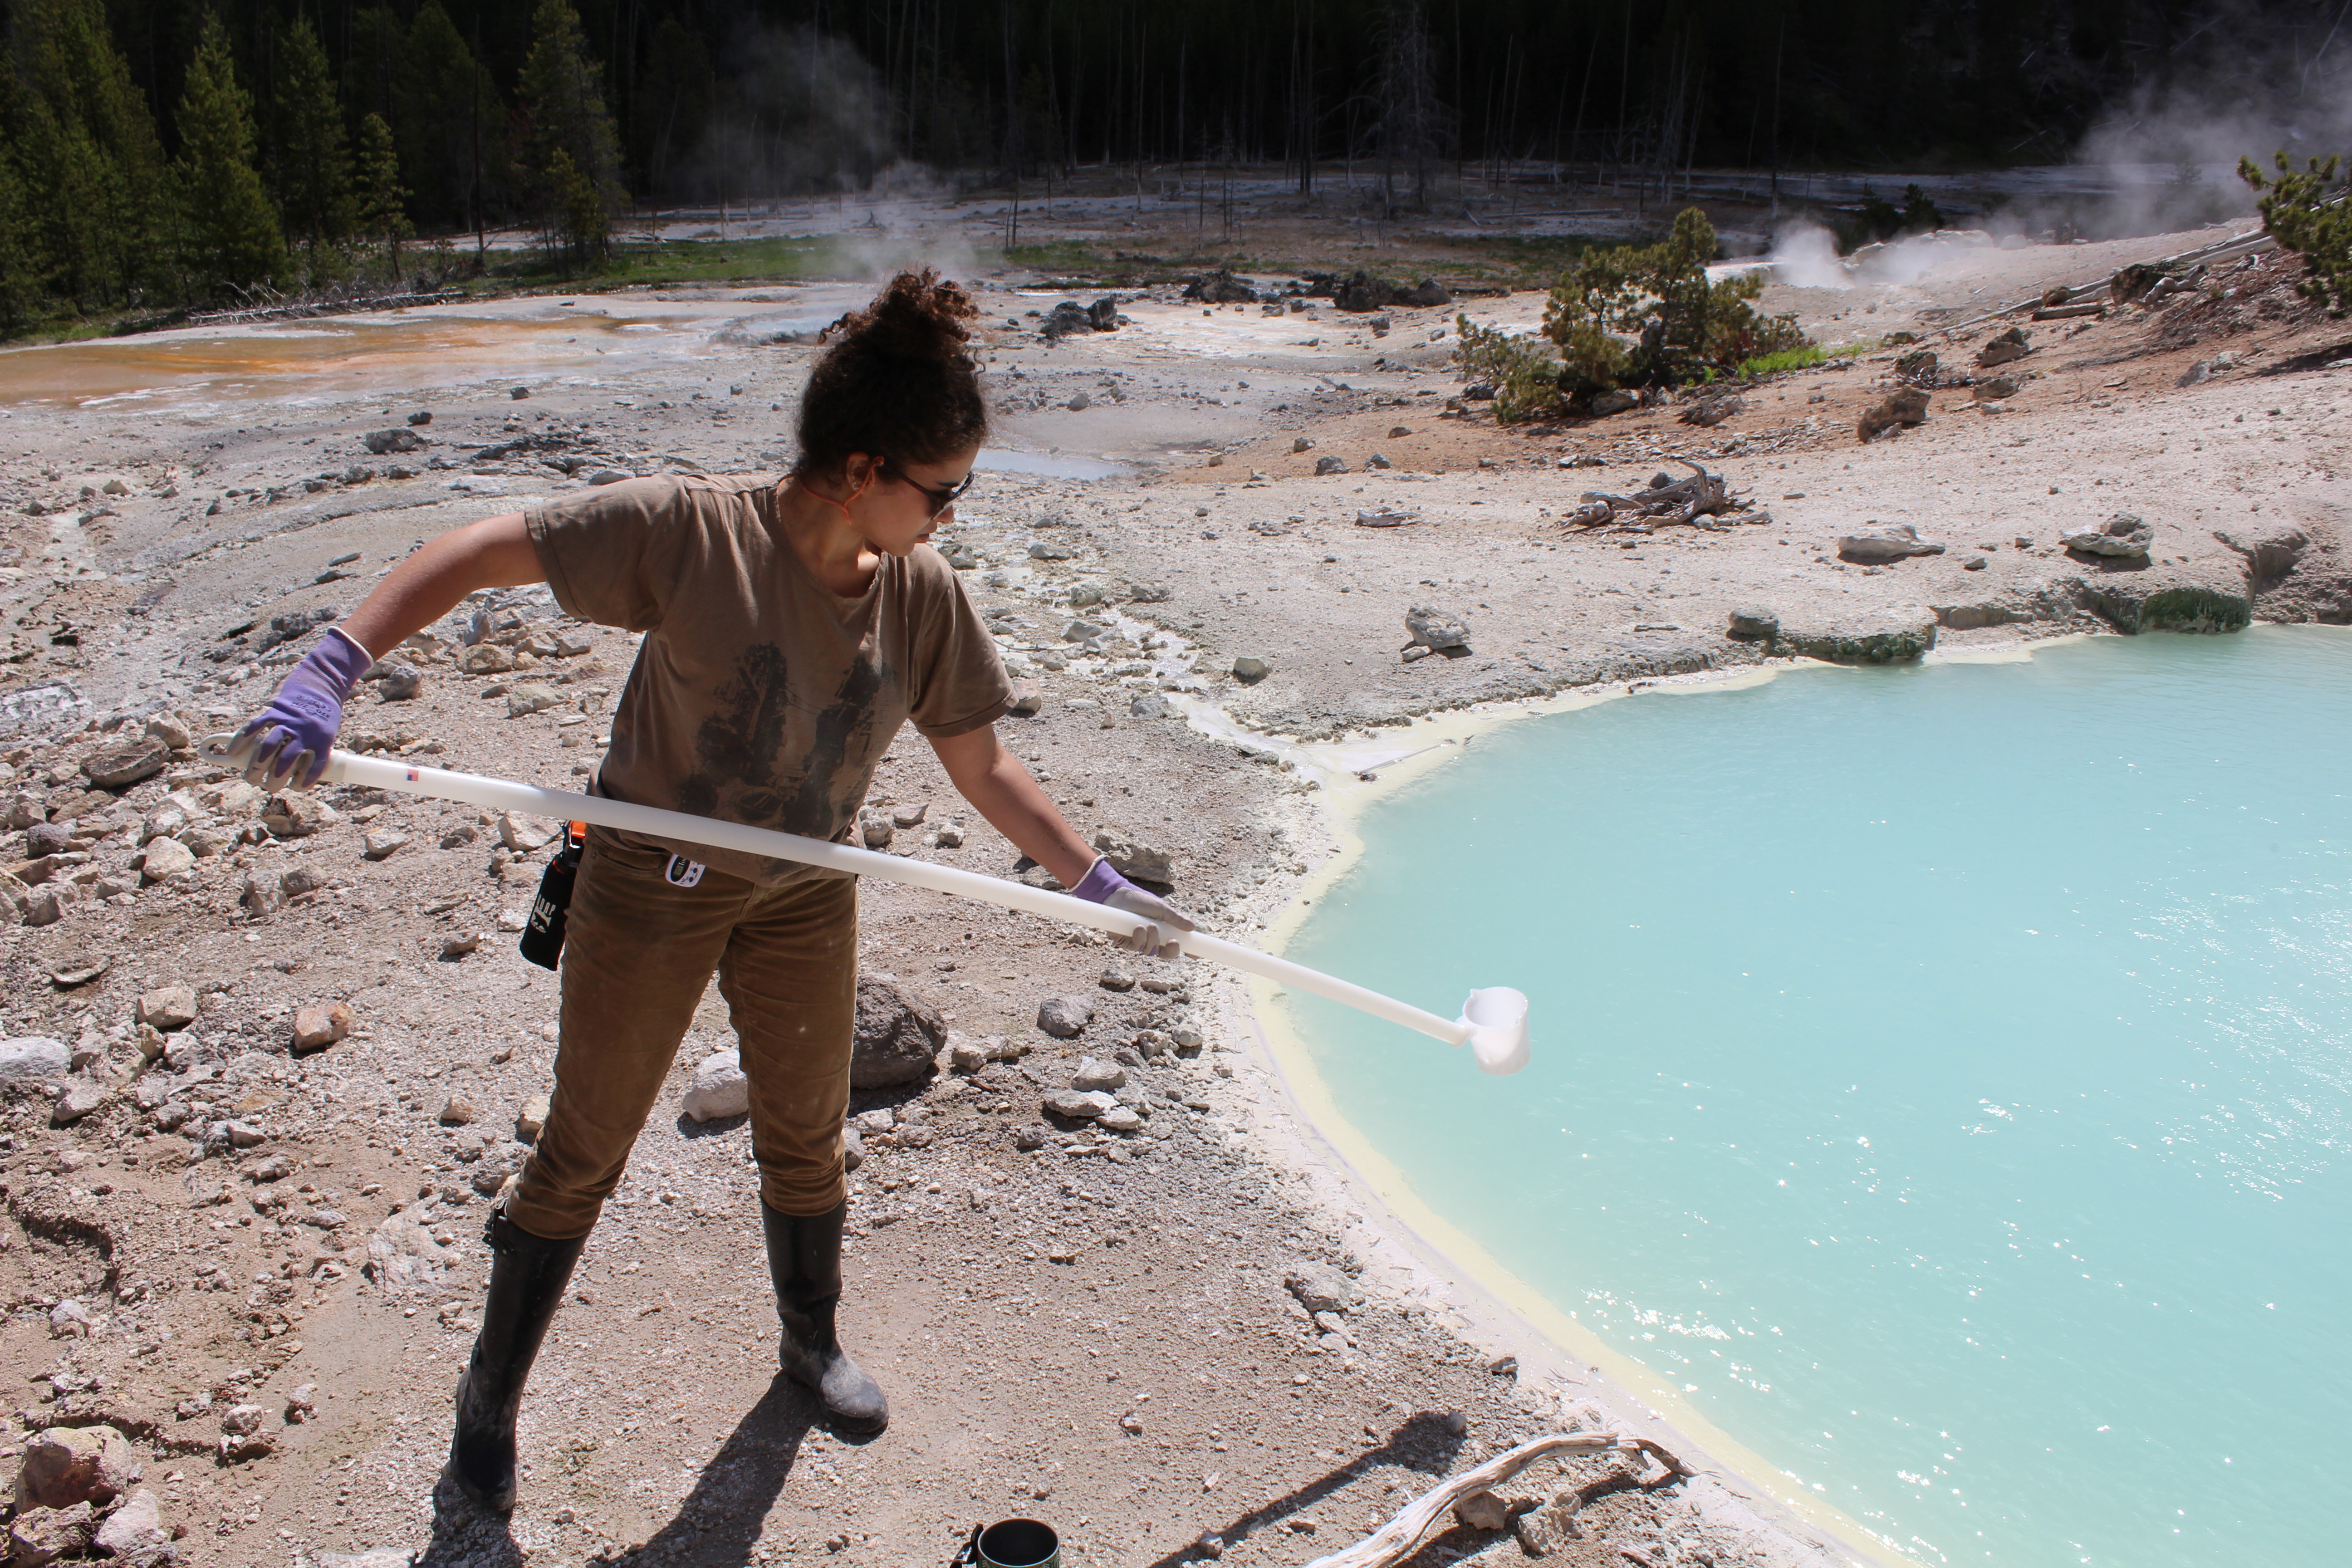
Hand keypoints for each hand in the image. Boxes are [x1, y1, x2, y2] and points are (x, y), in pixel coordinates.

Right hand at [225, 627, 374, 789]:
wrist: (321, 682)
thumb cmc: (324, 712)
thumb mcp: (328, 731)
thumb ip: (314, 749)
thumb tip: (300, 771)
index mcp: (322, 740)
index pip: (313, 768)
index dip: (304, 781)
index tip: (297, 788)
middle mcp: (304, 732)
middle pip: (285, 763)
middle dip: (274, 780)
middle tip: (269, 787)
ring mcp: (286, 721)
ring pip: (267, 749)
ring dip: (256, 767)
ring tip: (250, 778)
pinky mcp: (273, 709)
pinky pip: (253, 727)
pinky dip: (240, 740)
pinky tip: (231, 753)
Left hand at [1072, 858, 1195, 958]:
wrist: (1119, 895)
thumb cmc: (1141, 901)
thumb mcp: (1162, 908)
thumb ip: (1176, 919)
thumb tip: (1192, 927)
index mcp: (1162, 932)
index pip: (1175, 946)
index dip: (1185, 951)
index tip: (1195, 954)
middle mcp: (1151, 940)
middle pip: (1164, 954)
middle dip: (1171, 951)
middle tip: (1174, 942)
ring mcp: (1138, 942)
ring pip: (1150, 951)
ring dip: (1152, 939)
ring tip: (1150, 925)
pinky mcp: (1124, 943)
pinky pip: (1136, 947)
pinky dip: (1139, 938)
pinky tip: (1138, 927)